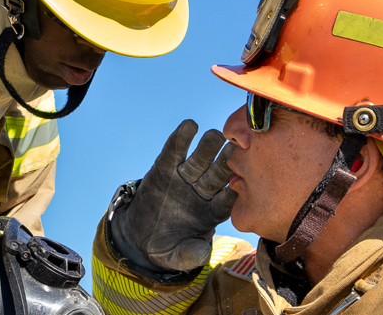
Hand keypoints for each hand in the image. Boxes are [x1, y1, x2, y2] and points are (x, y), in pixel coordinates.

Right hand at [110, 119, 236, 272]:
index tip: (242, 184)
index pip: (228, 199)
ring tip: (214, 134)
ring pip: (200, 159)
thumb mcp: (176, 256)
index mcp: (213, 212)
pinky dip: (182, 138)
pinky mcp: (165, 167)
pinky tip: (189, 126)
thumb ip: (190, 255)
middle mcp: (202, 191)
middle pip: (218, 174)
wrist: (140, 236)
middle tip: (236, 149)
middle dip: (226, 162)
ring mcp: (185, 177)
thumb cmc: (166, 247)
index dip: (235, 191)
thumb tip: (203, 253)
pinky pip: (175, 151)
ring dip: (208, 146)